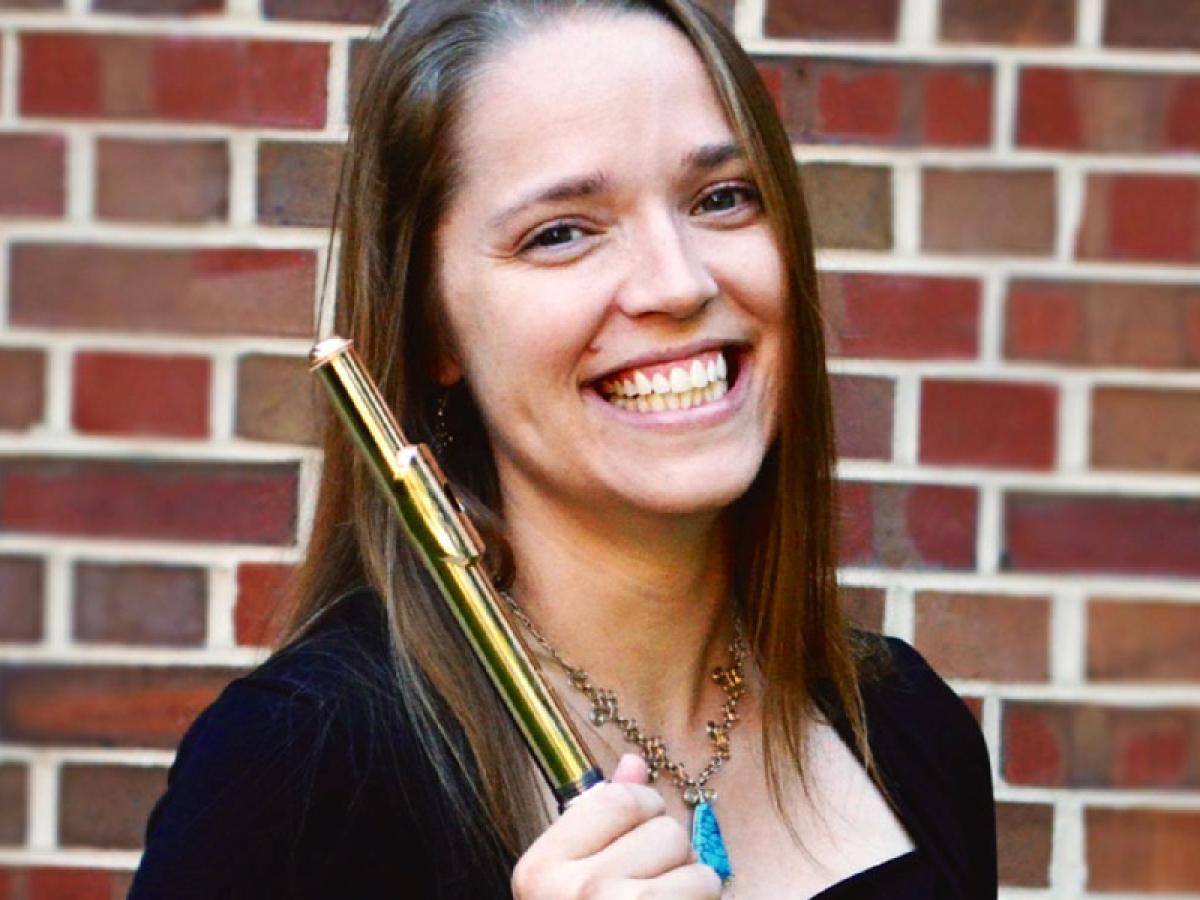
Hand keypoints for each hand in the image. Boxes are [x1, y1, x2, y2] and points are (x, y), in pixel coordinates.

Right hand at [512, 754, 722, 898]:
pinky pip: (706, 884)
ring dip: (690, 881)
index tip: (637, 837)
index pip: (617, 798)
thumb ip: (598, 820)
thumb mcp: (572, 880)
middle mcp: (575, 889)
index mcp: (540, 869)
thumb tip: (634, 762)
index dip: (642, 810)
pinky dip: (703, 899)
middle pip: (661, 827)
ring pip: (690, 856)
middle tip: (649, 886)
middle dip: (667, 854)